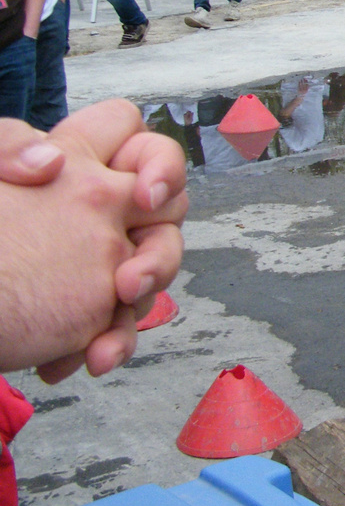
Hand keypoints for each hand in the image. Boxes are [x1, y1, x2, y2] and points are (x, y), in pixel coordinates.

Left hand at [0, 101, 186, 381]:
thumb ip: (8, 145)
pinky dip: (107, 344)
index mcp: (82, 167)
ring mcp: (104, 260)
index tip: (144, 196)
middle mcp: (104, 211)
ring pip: (153, 275)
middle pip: (168, 219)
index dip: (161, 164)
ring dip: (139, 306)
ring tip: (103, 337)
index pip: (144, 146)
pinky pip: (120, 324)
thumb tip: (50, 161)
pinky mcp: (90, 307)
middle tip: (129, 282)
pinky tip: (76, 361)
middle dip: (160, 253)